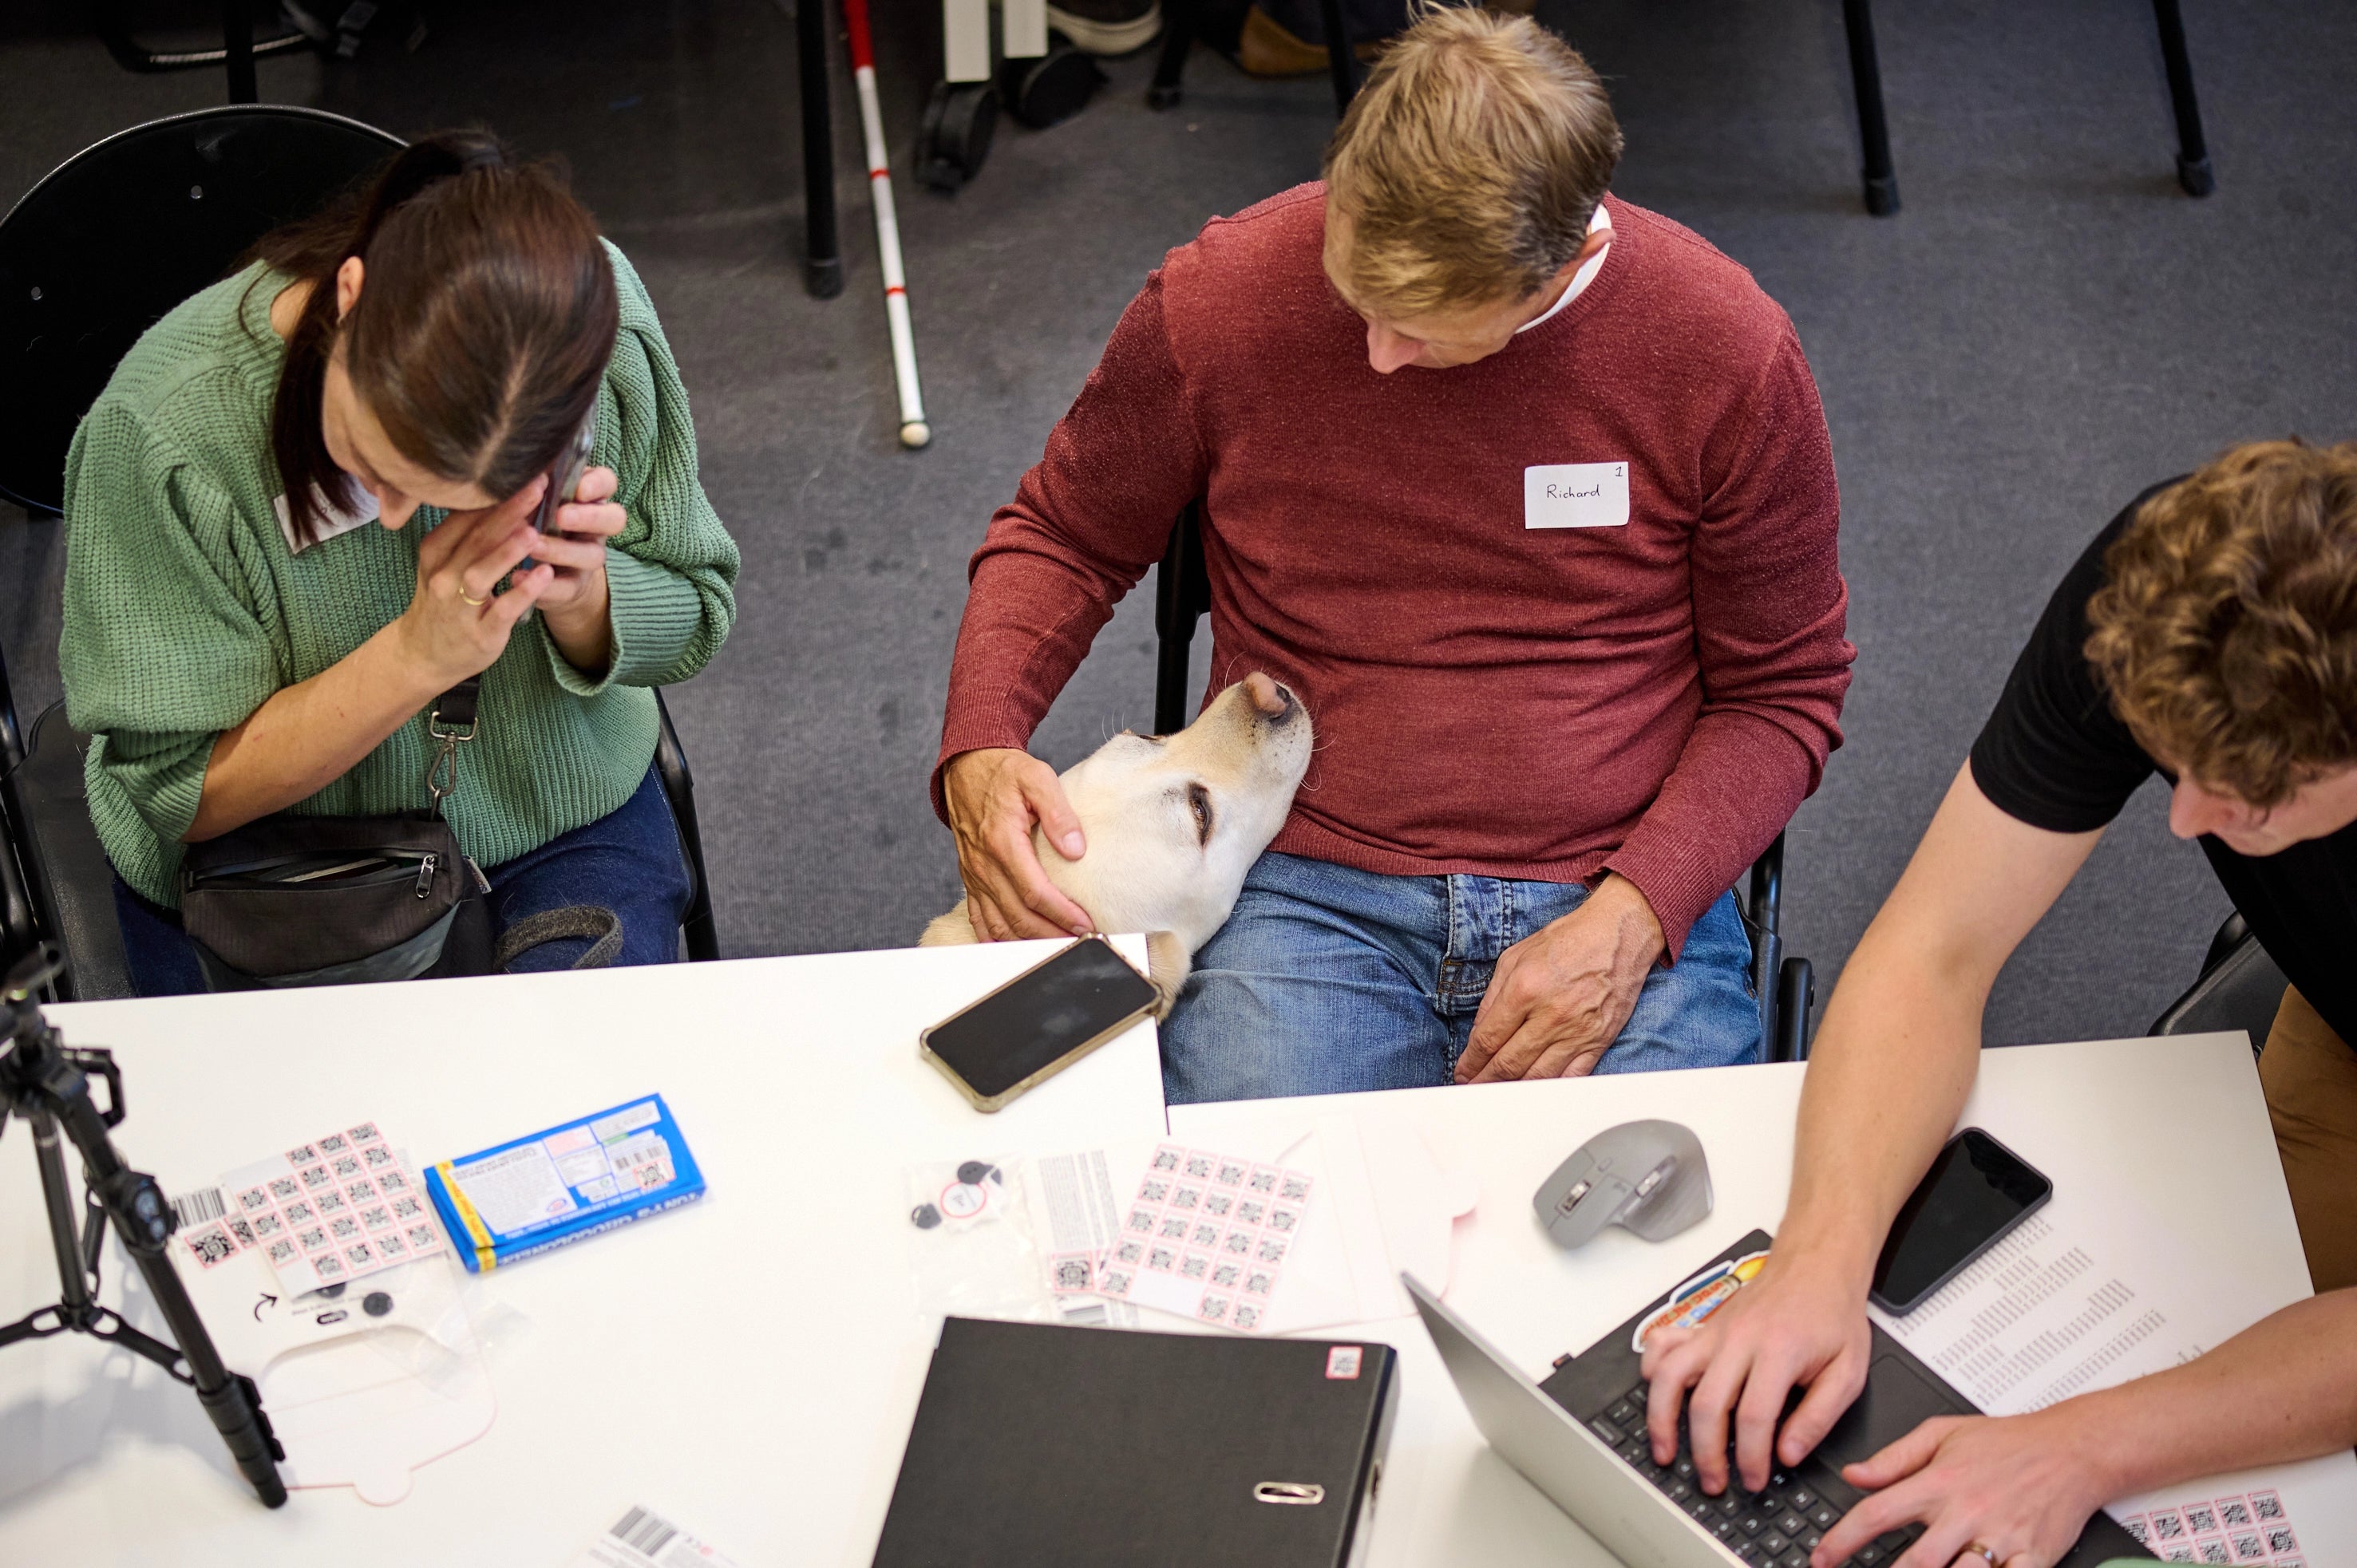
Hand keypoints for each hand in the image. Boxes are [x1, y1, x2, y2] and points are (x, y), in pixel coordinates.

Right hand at [396, 477, 552, 688]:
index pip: (465, 516)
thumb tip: (499, 488)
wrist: (423, 655)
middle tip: (538, 486)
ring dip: (508, 551)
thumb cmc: (443, 600)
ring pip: (481, 573)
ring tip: (536, 531)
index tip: (524, 468)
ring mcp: (459, 606)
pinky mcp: (480, 633)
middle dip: (508, 511)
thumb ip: (467, 531)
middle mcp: (443, 575)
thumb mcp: (443, 562)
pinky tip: (544, 575)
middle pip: (475, 538)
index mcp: (436, 551)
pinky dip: (523, 592)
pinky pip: (502, 610)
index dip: (495, 493)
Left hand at [531, 465, 625, 665]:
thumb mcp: (533, 497)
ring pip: (592, 556)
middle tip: (561, 516)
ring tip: (533, 546)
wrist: (538, 574)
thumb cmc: (532, 521)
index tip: (578, 487)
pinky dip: (544, 585)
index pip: (607, 483)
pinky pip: (566, 588)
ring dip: (561, 550)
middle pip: (614, 519)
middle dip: (589, 517)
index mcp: (589, 499)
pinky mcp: (574, 588)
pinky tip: (518, 576)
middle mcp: (596, 528)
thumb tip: (511, 449)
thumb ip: (533, 479)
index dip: (597, 485)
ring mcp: (588, 560)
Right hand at [942, 748, 1094, 939]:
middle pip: (1018, 916)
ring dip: (1028, 942)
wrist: (967, 767)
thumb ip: (1058, 812)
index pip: (1034, 892)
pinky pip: (979, 918)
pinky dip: (997, 939)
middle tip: (1079, 942)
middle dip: (1051, 935)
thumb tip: (1076, 848)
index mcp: (1002, 841)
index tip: (1085, 924)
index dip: (1061, 914)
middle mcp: (985, 864)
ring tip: (1057, 948)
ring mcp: (975, 875)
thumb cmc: (1005, 773)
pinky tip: (1017, 947)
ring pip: (998, 924)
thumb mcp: (1037, 778)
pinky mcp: (970, 878)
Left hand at [1454, 875, 1664, 1081]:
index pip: (1488, 1039)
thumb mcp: (1515, 956)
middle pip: (1508, 1063)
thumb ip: (1493, 996)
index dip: (1471, 1062)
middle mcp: (1550, 1015)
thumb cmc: (1568, 940)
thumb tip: (1479, 1030)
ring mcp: (1576, 1032)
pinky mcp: (1598, 1041)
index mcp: (1524, 990)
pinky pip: (1572, 1076)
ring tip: (1497, 1095)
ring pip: (1538, 1076)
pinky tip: (1536, 1092)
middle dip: (1485, 1081)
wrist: (1618, 934)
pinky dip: (1551, 1089)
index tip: (1463, 1071)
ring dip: (1513, 1090)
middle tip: (1473, 1089)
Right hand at [1640, 1247, 1872, 1493]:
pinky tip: (1656, 1394)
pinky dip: (1651, 1369)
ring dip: (1662, 1417)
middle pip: (1707, 1403)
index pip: (1754, 1416)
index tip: (1753, 1479)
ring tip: (1666, 1450)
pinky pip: (1662, 1343)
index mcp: (1779, 1351)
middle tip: (1714, 1481)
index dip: (1751, 1457)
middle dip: (1706, 1453)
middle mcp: (1739, 1339)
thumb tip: (1789, 1453)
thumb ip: (1819, 1416)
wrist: (1815, 1265)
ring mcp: (1715, 1331)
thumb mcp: (1849, 1371)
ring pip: (1671, 1374)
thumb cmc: (1832, 1314)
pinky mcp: (1703, 1326)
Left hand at [1811, 1406, 2108, 1567]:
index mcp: (1938, 1483)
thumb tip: (1853, 1474)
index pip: (1877, 1513)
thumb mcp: (1942, 1433)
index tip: (1821, 1557)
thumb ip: (1894, 1458)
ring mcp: (2000, 1538)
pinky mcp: (2033, 1558)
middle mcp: (1966, 1513)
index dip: (1842, 1540)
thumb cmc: (2008, 1442)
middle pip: (1915, 1559)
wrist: (2072, 1450)